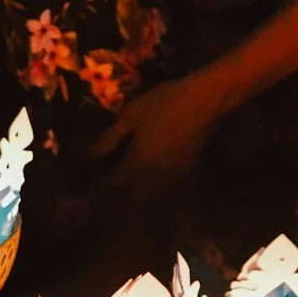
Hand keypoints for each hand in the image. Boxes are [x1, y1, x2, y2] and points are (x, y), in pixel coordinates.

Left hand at [92, 74, 217, 203]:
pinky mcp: (188, 169)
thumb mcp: (131, 114)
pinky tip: (153, 173)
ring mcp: (175, 174)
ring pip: (153, 195)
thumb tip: (93, 153)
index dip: (104, 182)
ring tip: (132, 179)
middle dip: (123, 193)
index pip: (117, 182)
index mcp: (140, 160)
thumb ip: (111, 137)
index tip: (97, 176)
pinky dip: (157, 186)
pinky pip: (168, 186)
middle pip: (136, 197)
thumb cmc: (163, 102)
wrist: (203, 100)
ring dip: (141, 193)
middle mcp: (157, 174)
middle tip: (114, 180)